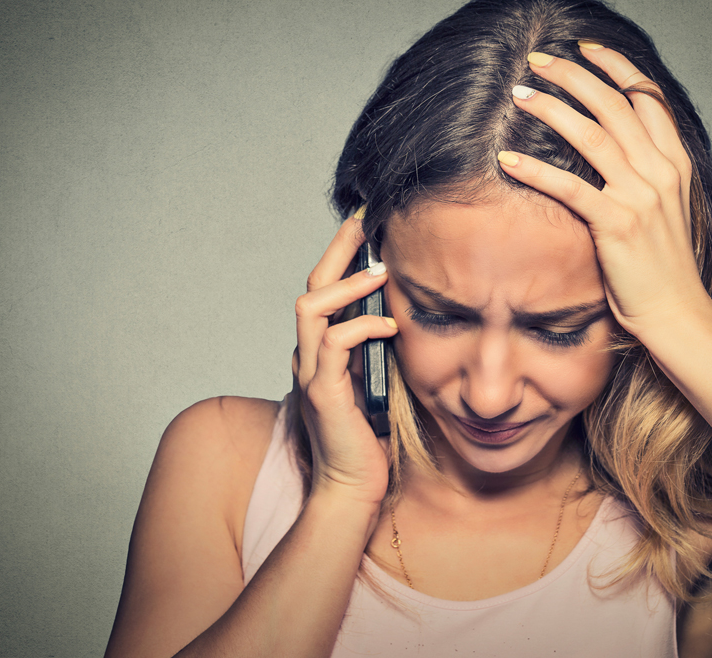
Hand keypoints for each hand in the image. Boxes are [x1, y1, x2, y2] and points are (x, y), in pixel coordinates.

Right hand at [292, 214, 397, 505]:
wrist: (351, 487)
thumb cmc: (367, 438)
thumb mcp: (375, 380)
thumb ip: (378, 349)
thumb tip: (403, 313)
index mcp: (320, 352)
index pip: (322, 292)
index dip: (340, 258)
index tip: (366, 229)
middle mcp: (308, 357)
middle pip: (310, 287)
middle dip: (337, 252)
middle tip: (365, 225)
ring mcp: (311, 374)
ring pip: (311, 308)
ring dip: (346, 285)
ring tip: (379, 271)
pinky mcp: (324, 394)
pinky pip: (335, 345)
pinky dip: (362, 327)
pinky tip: (390, 326)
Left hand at [498, 46, 711, 339]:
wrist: (678, 313)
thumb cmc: (663, 267)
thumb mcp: (665, 210)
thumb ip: (646, 175)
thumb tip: (615, 150)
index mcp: (675, 163)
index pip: (648, 97)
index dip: (616, 67)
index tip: (586, 48)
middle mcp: (661, 171)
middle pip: (615, 104)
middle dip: (574, 74)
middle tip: (539, 59)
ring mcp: (641, 196)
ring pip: (592, 134)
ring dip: (552, 108)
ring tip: (521, 94)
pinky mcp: (617, 224)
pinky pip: (571, 187)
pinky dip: (536, 170)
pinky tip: (507, 160)